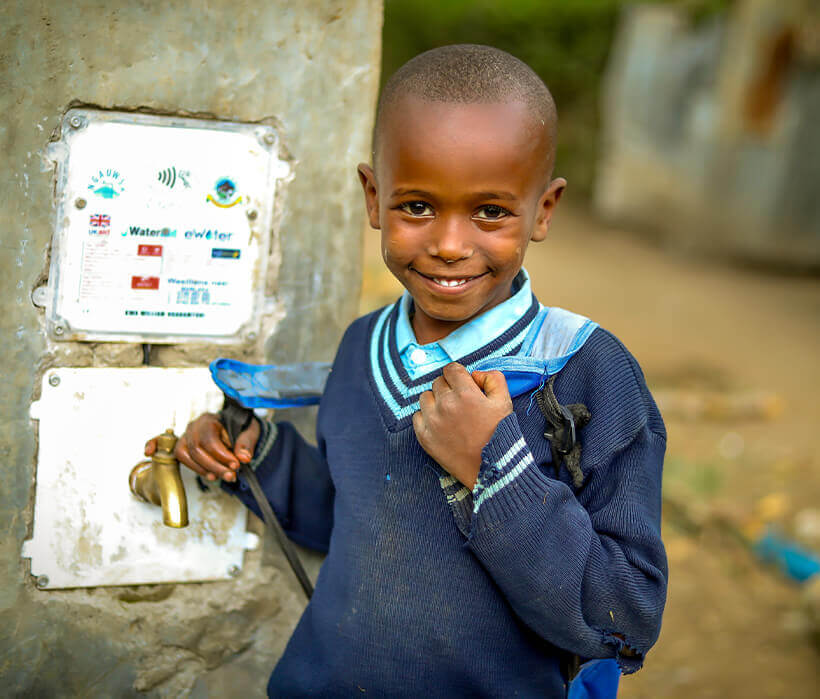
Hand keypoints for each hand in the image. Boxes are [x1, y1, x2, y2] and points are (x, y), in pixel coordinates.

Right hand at [144, 412, 260, 482]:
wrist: (235, 428)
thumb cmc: (239, 429)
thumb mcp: (249, 433)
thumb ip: (246, 444)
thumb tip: (244, 458)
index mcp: (209, 420)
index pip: (209, 440)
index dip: (221, 456)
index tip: (235, 465)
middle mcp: (194, 426)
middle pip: (196, 450)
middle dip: (215, 466)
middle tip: (231, 475)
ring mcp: (185, 436)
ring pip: (184, 454)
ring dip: (201, 469)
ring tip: (218, 476)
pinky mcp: (181, 445)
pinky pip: (165, 447)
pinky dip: (154, 446)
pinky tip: (148, 451)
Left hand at [412, 363, 512, 488]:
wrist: (492, 468)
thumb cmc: (500, 434)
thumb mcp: (504, 401)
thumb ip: (492, 378)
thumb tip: (475, 374)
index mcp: (465, 393)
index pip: (451, 369)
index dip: (458, 375)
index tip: (463, 384)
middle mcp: (445, 404)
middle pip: (438, 383)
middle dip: (449, 388)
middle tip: (460, 403)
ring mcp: (432, 421)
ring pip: (425, 397)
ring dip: (435, 401)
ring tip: (449, 414)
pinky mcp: (425, 437)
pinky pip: (417, 416)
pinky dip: (426, 418)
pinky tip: (440, 425)